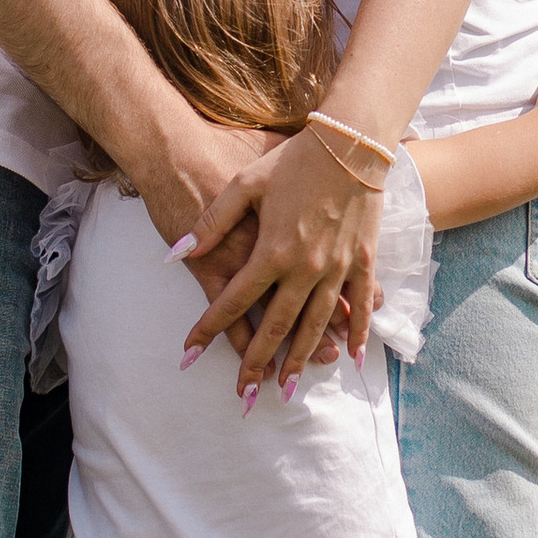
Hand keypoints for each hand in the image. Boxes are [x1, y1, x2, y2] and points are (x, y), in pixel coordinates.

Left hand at [181, 127, 382, 390]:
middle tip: (245, 395)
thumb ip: (211, 223)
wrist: (348, 142)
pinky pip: (360, 305)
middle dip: (258, 363)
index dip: (209, 329)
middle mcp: (305, 267)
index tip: (189, 355)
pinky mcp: (363, 260)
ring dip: (303, 360)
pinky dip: (356, 333)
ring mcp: (337, 267)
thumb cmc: (292, 159)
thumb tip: (174, 254)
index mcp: (272, 250)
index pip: (233, 300)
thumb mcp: (244, 185)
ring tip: (290, 390)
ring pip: (317, 324)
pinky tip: (350, 359)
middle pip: (277, 326)